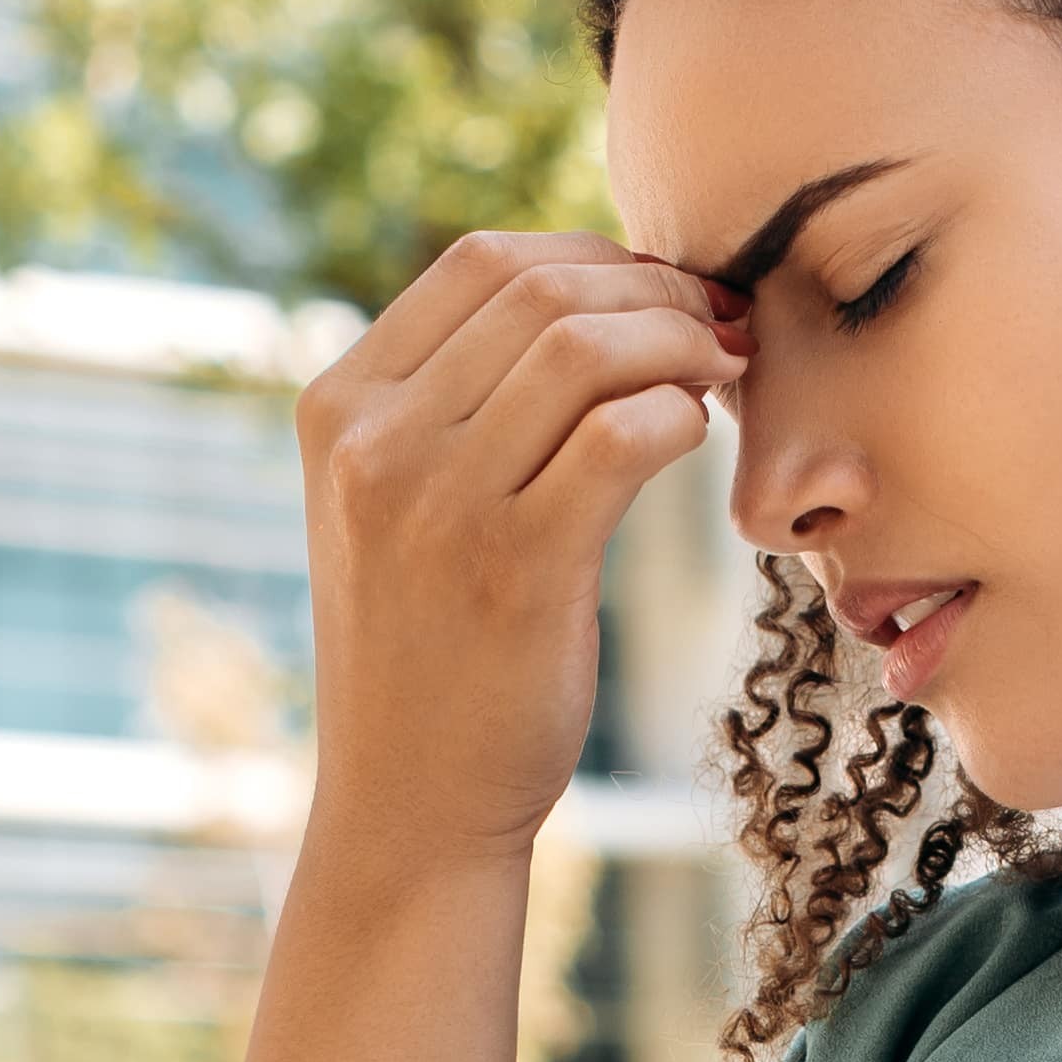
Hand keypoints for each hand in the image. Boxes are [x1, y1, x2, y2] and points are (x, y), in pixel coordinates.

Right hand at [291, 231, 745, 871]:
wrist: (411, 805)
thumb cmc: (433, 650)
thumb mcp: (397, 506)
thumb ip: (454, 403)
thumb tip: (594, 295)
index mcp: (339, 407)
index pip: (481, 262)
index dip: (594, 256)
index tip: (662, 290)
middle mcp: (374, 442)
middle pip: (541, 290)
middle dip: (656, 289)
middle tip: (720, 325)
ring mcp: (435, 502)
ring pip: (586, 348)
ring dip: (681, 341)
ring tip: (722, 373)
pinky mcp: (514, 567)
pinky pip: (624, 435)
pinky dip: (680, 416)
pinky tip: (696, 439)